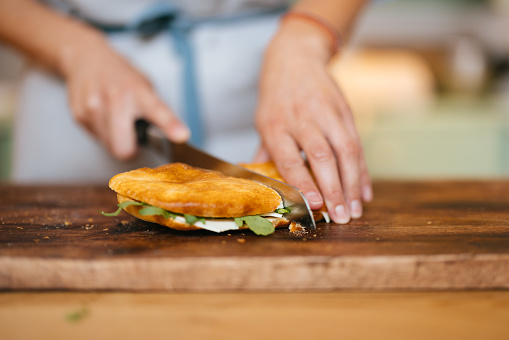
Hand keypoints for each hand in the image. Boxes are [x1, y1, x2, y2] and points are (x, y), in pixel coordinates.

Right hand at [60, 34, 188, 159]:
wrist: (86, 58)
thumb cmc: (120, 76)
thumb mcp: (144, 86)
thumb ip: (156, 111)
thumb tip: (171, 136)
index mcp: (137, 90)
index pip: (158, 111)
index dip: (170, 125)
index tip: (181, 136)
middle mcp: (115, 97)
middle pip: (123, 148)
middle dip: (130, 148)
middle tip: (132, 136)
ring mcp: (93, 107)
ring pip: (110, 147)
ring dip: (115, 140)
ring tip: (116, 119)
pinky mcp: (79, 115)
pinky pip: (97, 139)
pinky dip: (103, 133)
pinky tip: (103, 116)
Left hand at [254, 19, 371, 223]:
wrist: (295, 57)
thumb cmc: (276, 97)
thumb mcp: (263, 122)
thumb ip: (266, 155)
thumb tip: (263, 188)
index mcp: (275, 125)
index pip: (290, 159)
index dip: (304, 183)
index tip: (316, 205)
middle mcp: (302, 119)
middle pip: (322, 157)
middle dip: (335, 190)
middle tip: (343, 217)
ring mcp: (326, 113)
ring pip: (345, 151)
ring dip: (353, 184)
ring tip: (355, 210)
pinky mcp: (345, 110)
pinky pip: (357, 143)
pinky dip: (362, 170)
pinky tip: (364, 191)